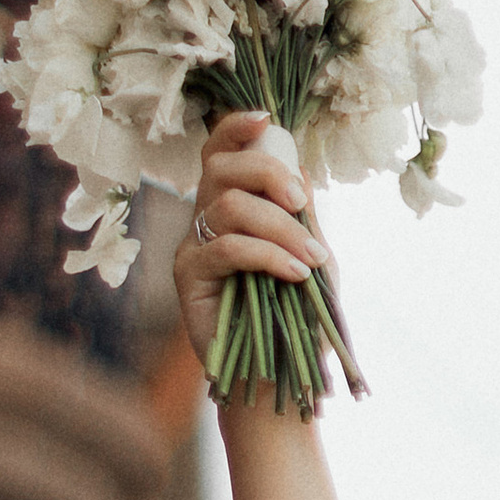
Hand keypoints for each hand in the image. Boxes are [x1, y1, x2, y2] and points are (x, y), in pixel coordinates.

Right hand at [174, 109, 331, 372]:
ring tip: (310, 258)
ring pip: (229, 206)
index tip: (266, 121)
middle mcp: (206, 219)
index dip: (237, 128)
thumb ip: (301, 215)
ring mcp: (194, 246)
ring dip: (279, 227)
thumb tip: (298, 169)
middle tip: (300, 204)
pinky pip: (226, 248)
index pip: (221, 151)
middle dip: (267, 173)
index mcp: (233, 205)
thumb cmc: (296, 320)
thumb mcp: (310, 257)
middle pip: (221, 167)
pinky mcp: (188, 277)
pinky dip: (267, 255)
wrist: (277, 378)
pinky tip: (294, 274)